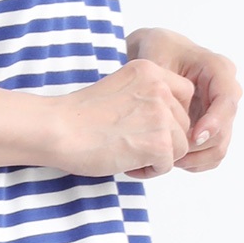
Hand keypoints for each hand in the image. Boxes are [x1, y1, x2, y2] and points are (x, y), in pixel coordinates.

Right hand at [48, 58, 195, 178]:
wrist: (59, 130)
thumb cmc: (78, 117)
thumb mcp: (118, 90)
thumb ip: (144, 98)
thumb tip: (164, 123)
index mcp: (149, 71)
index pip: (184, 94)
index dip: (171, 116)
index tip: (148, 128)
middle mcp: (160, 88)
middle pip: (184, 123)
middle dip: (163, 140)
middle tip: (132, 146)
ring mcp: (161, 115)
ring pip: (180, 145)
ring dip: (158, 157)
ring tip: (129, 156)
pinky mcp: (158, 142)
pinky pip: (168, 164)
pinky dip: (149, 171)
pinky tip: (127, 164)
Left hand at [124, 27, 241, 172]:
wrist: (157, 55)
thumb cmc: (157, 51)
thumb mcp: (157, 58)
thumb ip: (165, 84)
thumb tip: (171, 116)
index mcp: (218, 69)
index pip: (227, 101)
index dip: (213, 123)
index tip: (191, 138)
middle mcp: (226, 92)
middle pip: (224, 131)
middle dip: (197, 148)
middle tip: (169, 153)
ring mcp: (221, 113)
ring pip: (219, 148)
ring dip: (194, 159)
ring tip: (167, 157)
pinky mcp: (213, 129)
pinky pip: (210, 156)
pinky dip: (193, 163)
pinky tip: (171, 158)